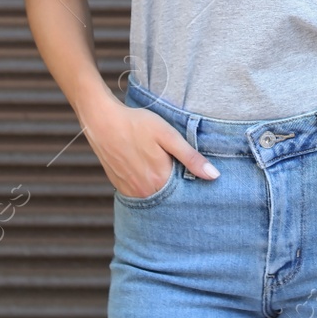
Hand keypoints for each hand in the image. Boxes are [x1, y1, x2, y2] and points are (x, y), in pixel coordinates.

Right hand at [83, 102, 218, 196]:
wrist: (102, 122)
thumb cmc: (137, 124)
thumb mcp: (168, 136)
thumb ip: (191, 157)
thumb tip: (214, 176)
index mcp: (160, 180)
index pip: (185, 192)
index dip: (192, 182)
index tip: (194, 172)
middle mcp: (145, 191)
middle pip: (169, 196)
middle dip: (177, 186)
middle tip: (176, 166)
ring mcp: (130, 191)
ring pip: (154, 195)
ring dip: (161, 187)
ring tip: (161, 166)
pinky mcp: (119, 186)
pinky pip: (139, 193)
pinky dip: (147, 186)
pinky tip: (147, 169)